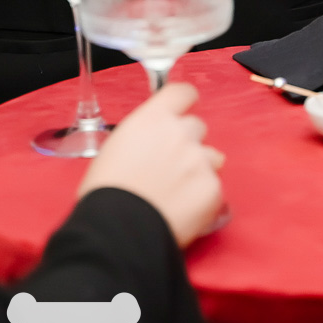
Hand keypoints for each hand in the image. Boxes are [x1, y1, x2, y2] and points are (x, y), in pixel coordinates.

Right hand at [76, 82, 224, 246]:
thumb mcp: (116, 147)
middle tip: (171, 165)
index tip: (184, 108)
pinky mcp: (213, 189)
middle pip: (197, 126)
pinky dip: (203, 198)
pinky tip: (183, 210)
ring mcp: (199, 161)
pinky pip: (214, 188)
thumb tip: (152, 141)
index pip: (183, 92)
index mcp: (153, 119)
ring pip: (211, 156)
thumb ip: (143, 134)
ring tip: (177, 192)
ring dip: (198, 169)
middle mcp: (180, 133)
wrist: (118, 229)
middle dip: (188, 142)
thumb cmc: (107, 193)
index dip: (185, 100)